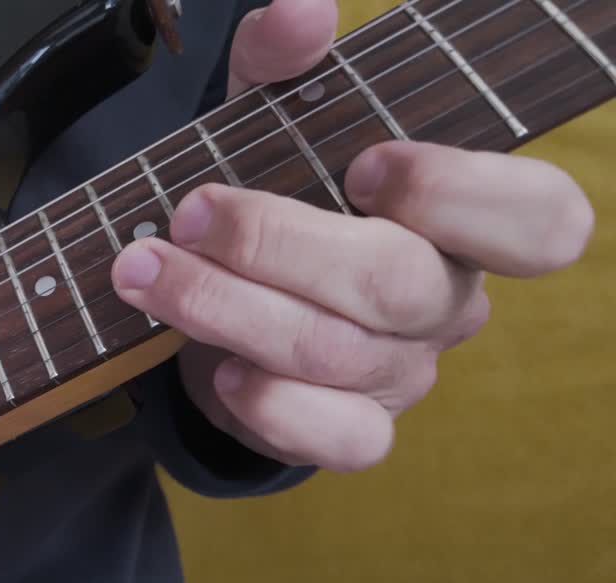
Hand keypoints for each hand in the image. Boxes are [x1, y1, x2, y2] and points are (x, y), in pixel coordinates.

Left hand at [114, 0, 593, 471]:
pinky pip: (336, 440)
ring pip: (335, 354)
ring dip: (222, 307)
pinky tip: (217, 370)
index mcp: (461, 219)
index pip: (540, 221)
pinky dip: (266, 404)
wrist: (231, 296)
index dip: (460, 194)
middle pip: (394, 283)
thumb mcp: (269, 117)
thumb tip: (300, 9)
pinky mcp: (355, 429)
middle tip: (186, 212)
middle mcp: (445, 299)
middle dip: (272, 244)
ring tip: (144, 270)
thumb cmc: (272, 195)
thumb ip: (284, 63)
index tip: (361, 164)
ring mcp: (404, 373)